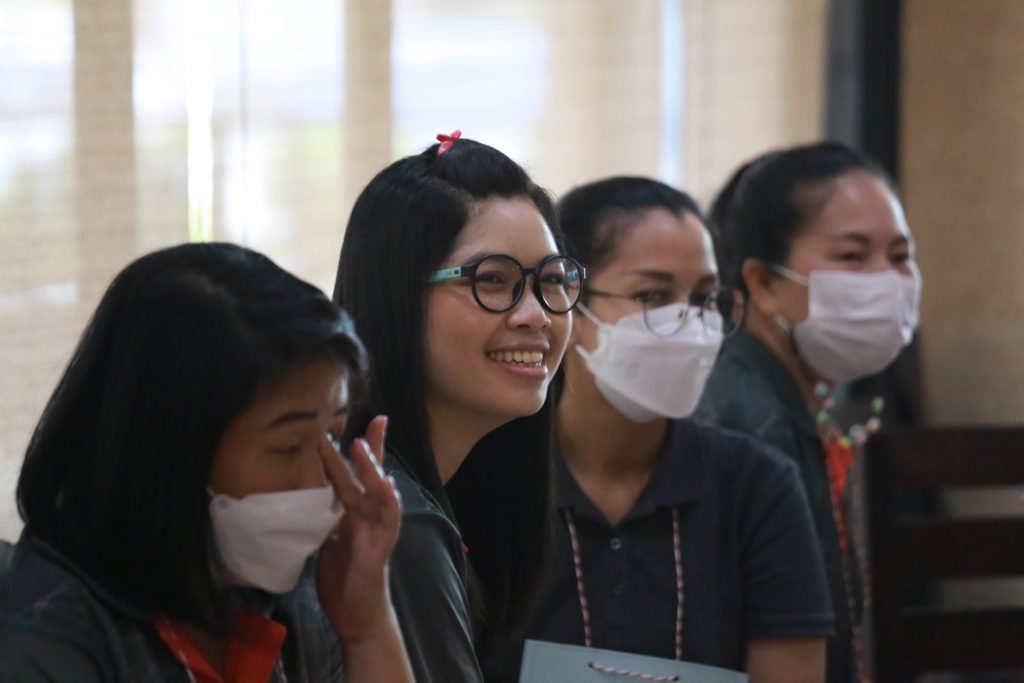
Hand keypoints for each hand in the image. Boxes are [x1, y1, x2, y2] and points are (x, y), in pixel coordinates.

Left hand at [316, 415, 401, 641]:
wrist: (358, 619)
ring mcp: (377, 530)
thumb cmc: (343, 583)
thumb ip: (323, 520)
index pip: (355, 475)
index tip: (347, 423)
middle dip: (369, 446)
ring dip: (371, 467)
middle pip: (370, 474)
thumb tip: (303, 498)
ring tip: (361, 446)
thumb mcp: (326, 544)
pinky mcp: (379, 547)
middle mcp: (368, 516)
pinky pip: (388, 520)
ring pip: (377, 491)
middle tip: (369, 418)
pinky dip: (388, 501)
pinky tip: (387, 485)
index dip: (355, 451)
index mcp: (354, 514)